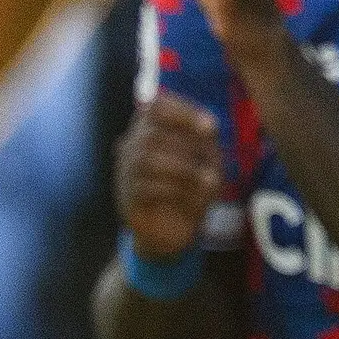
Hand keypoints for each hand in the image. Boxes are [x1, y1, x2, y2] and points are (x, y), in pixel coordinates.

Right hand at [115, 92, 221, 266]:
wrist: (176, 231)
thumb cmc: (193, 188)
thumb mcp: (207, 160)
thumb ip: (206, 140)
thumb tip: (209, 128)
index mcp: (149, 129)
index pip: (155, 106)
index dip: (182, 113)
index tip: (212, 128)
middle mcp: (131, 146)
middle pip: (150, 134)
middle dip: (187, 147)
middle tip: (213, 167)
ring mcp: (124, 172)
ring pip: (146, 160)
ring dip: (184, 170)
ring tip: (210, 182)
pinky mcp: (126, 198)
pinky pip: (145, 188)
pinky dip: (175, 192)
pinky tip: (193, 200)